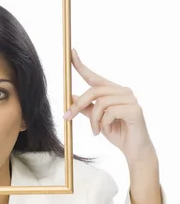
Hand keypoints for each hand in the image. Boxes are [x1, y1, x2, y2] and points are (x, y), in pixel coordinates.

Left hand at [64, 48, 156, 165]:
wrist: (134, 150)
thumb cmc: (118, 133)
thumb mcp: (97, 120)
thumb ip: (86, 108)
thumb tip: (71, 96)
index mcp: (113, 91)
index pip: (94, 77)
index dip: (81, 65)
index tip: (71, 53)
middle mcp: (123, 91)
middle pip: (94, 90)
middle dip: (79, 104)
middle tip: (68, 117)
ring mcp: (130, 99)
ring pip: (101, 102)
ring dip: (93, 119)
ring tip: (95, 131)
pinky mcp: (134, 109)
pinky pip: (110, 112)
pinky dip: (104, 123)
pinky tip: (106, 130)